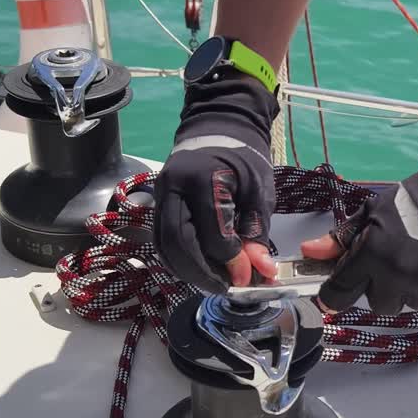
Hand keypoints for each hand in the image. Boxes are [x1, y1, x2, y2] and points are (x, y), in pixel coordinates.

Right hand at [155, 70, 279, 292]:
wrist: (218, 128)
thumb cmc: (243, 159)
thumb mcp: (259, 192)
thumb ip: (256, 232)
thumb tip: (260, 270)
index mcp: (204, 180)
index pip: (213, 234)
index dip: (232, 261)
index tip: (249, 276)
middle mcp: (174, 188)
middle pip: (178, 243)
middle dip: (201, 273)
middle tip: (224, 288)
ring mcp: (160, 195)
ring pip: (164, 244)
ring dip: (187, 270)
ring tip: (213, 282)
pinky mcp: (157, 203)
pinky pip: (162, 238)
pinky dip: (178, 259)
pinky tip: (199, 268)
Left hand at [301, 120, 417, 313]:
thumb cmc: (414, 201)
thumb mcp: (372, 212)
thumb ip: (341, 238)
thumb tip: (309, 253)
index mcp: (372, 255)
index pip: (339, 294)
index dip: (336, 294)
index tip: (339, 292)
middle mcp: (398, 276)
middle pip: (379, 304)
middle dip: (384, 288)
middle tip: (398, 263)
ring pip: (411, 306)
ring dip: (412, 291)